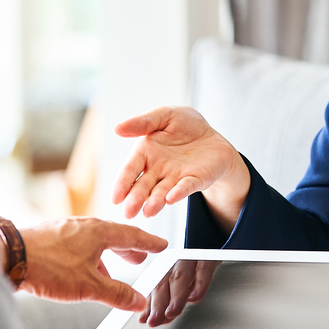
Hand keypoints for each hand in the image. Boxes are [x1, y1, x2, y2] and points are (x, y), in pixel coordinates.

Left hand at [17, 217, 163, 311]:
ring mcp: (65, 230)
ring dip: (107, 257)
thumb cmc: (48, 265)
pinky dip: (88, 259)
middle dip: (128, 250)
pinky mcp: (50, 239)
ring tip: (112, 273)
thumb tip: (138, 301)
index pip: (132, 235)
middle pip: (113, 236)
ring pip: (94, 242)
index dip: (149, 242)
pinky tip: (83, 274)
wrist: (10, 257)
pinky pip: (78, 247)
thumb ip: (117, 294)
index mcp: (99, 231)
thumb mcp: (90, 285)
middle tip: (140, 258)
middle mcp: (83, 226)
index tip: (161, 245)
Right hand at [111, 107, 250, 229]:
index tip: (115, 199)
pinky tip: (171, 199)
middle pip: (144, 186)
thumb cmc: (185, 125)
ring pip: (162, 191)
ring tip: (148, 212)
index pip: (130, 170)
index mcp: (146, 153)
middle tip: (128, 213)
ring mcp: (176, 177)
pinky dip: (179, 192)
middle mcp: (158, 169)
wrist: (213, 135)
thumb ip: (142, 122)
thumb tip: (117, 128)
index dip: (122, 184)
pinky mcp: (195, 180)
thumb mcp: (164, 115)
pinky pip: (186, 186)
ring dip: (155, 201)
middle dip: (136, 199)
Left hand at [143, 256, 221, 325]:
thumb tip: (156, 318)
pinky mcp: (208, 257)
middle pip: (164, 283)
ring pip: (181, 277)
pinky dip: (199, 284)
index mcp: (167, 269)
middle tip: (154, 320)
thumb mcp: (182, 282)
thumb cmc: (195, 266)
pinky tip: (194, 297)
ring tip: (172, 312)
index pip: (155, 289)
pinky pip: (203, 269)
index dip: (149, 306)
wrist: (211, 242)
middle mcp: (176, 263)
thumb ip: (169, 298)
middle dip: (158, 304)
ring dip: (175, 296)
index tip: (144, 319)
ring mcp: (191, 259)